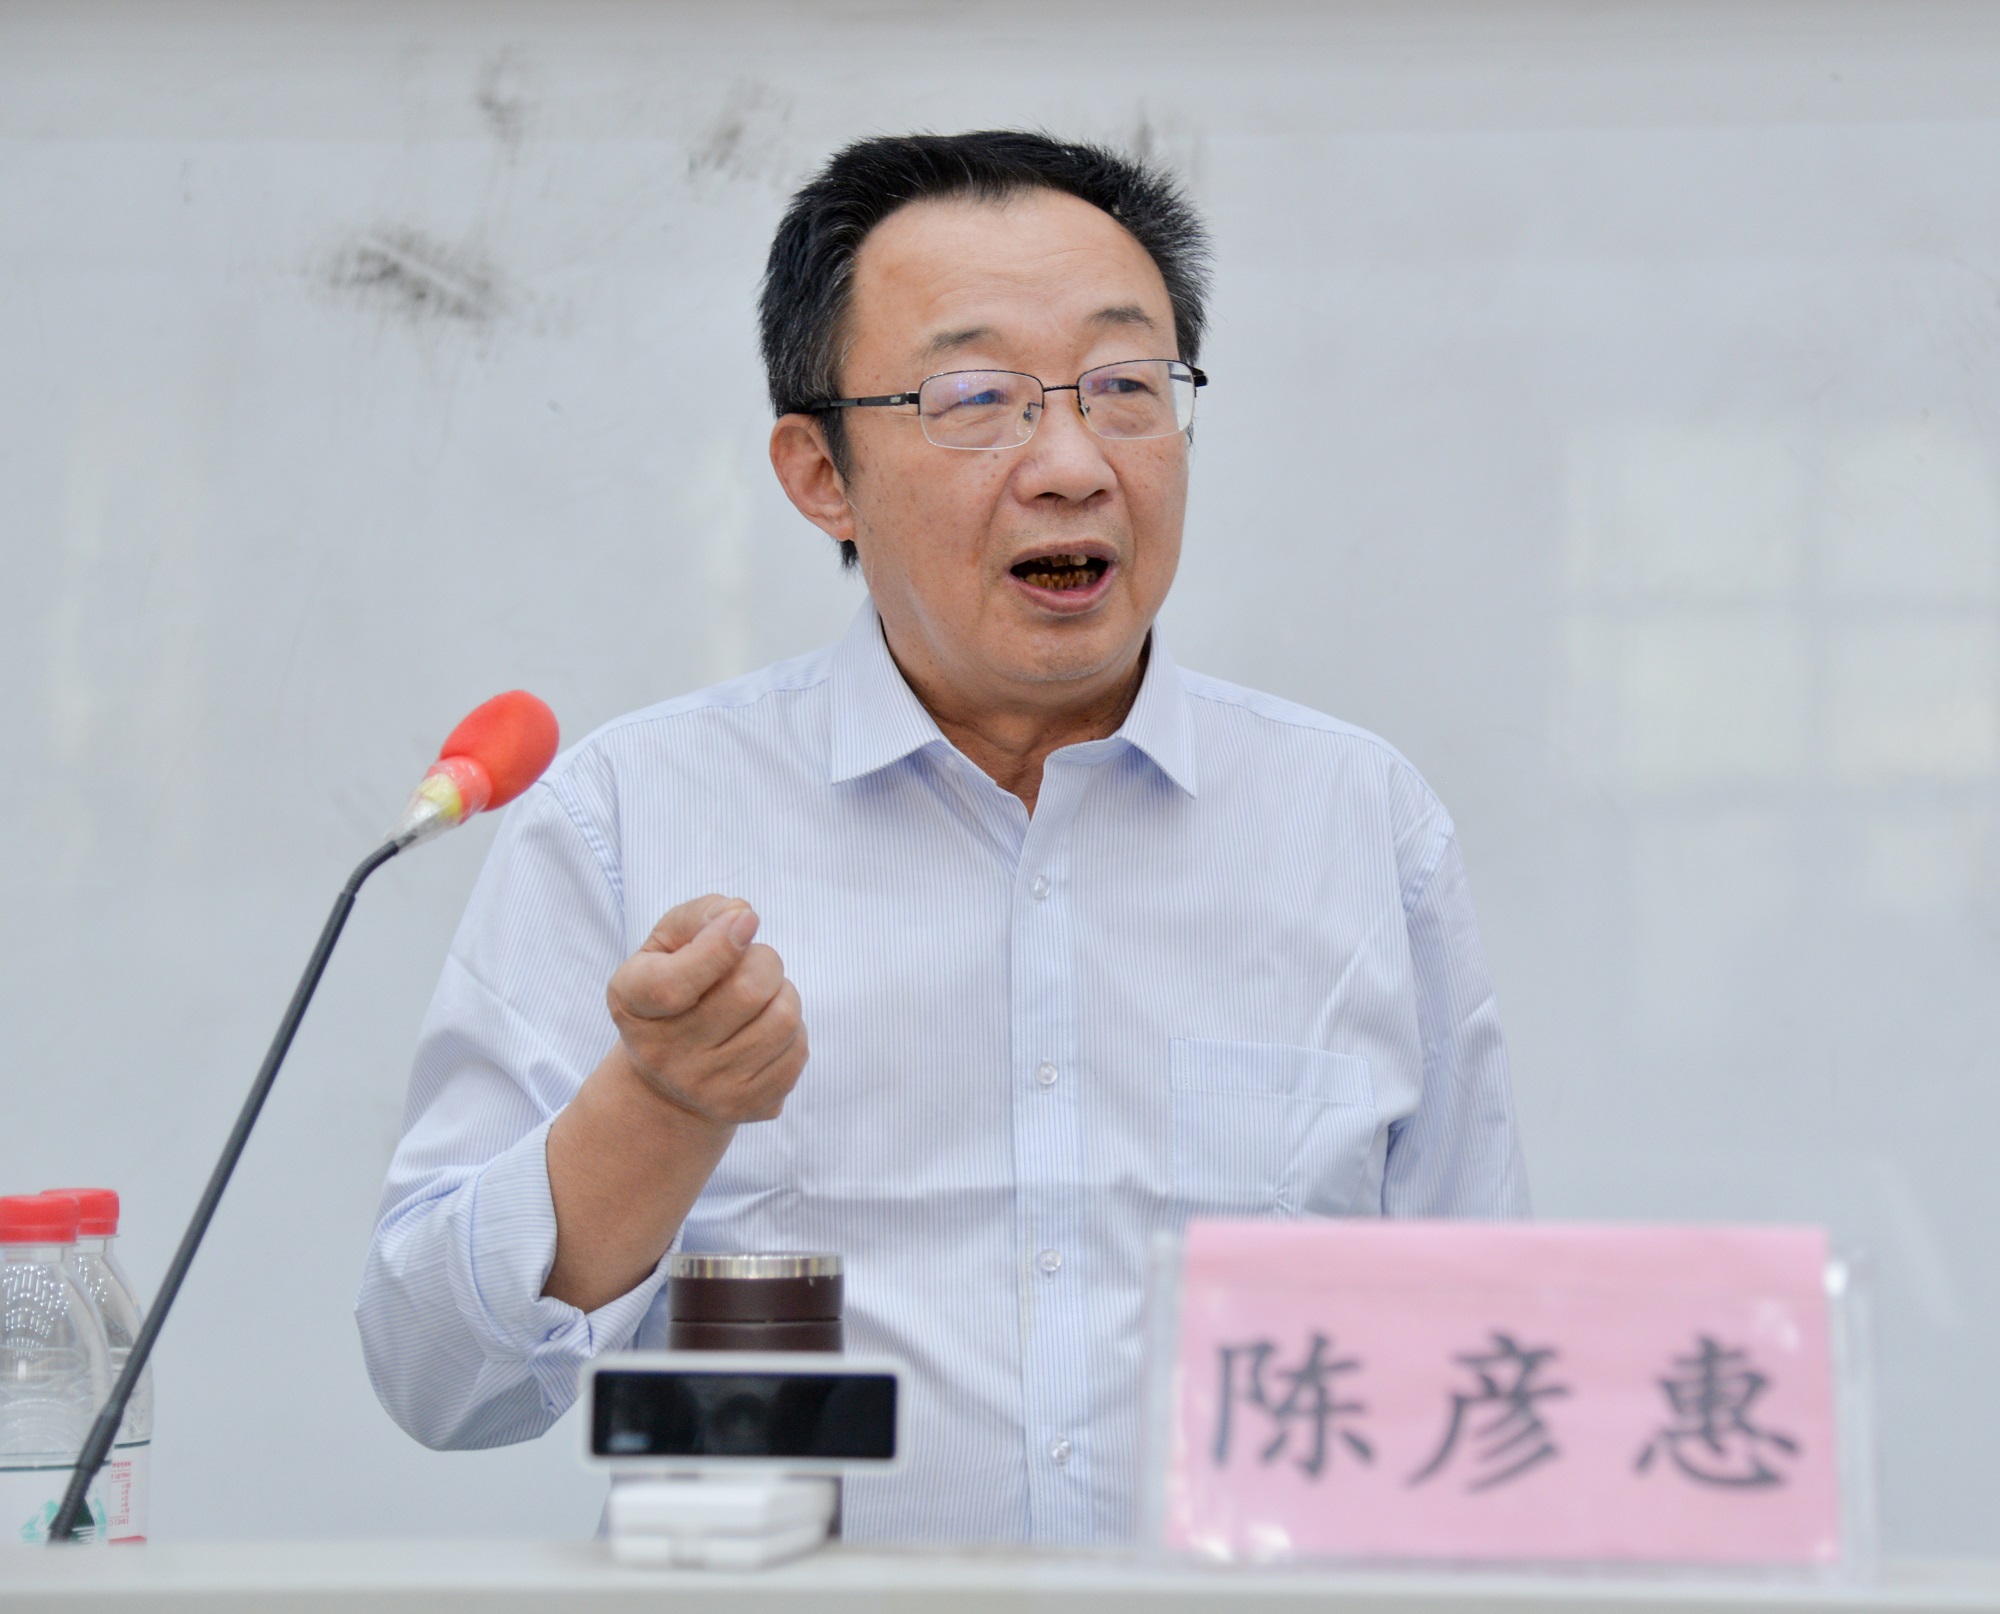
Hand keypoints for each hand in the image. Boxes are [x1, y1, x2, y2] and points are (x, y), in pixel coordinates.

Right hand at [605, 894, 807, 1125]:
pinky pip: (797, 1052)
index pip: (674, 984)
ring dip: (784, 994)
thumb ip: (700, 916)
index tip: (746, 921)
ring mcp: (705, 1088)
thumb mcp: (665, 944)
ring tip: (762, 996)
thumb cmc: (674, 987)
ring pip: (783, 1020)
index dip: (718, 947)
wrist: (668, 1080)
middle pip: (747, 992)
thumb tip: (741, 916)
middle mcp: (663, 1055)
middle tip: (753, 963)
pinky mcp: (744, 1106)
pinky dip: (793, 1030)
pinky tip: (765, 1029)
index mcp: (633, 1003)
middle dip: (765, 961)